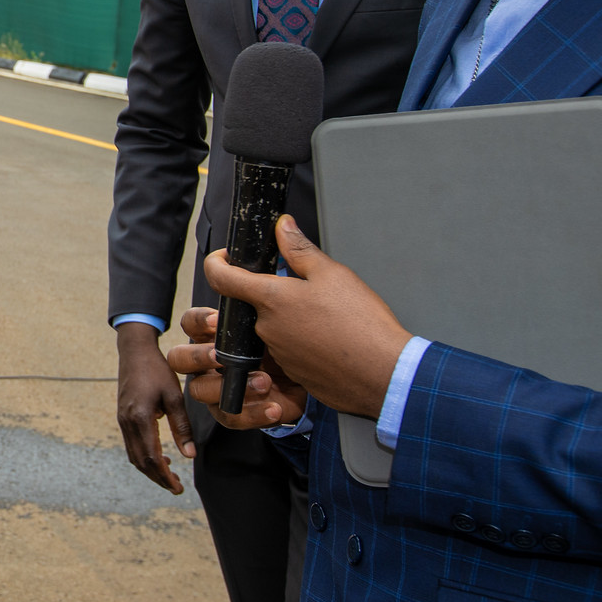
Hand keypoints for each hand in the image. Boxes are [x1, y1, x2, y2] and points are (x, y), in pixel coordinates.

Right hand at [114, 321, 194, 493]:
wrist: (134, 351)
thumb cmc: (156, 370)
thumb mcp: (175, 396)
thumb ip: (182, 427)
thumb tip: (189, 455)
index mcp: (140, 418)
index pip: (152, 458)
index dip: (165, 477)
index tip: (178, 488)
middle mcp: (127, 423)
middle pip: (140, 462)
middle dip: (158, 478)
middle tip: (176, 487)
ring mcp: (122, 420)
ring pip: (133, 455)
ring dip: (150, 469)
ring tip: (169, 475)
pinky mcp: (122, 417)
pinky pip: (131, 445)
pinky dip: (144, 456)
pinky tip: (159, 455)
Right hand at [167, 304, 308, 431]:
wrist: (314, 377)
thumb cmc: (288, 344)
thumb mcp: (276, 319)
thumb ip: (258, 299)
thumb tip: (239, 273)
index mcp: (214, 334)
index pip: (190, 323)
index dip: (198, 321)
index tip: (218, 321)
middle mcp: (207, 361)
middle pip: (178, 359)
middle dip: (197, 358)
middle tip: (222, 358)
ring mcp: (215, 389)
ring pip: (199, 391)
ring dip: (229, 387)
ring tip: (264, 382)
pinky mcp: (232, 413)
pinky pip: (230, 418)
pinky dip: (252, 414)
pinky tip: (274, 407)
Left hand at [201, 215, 411, 417]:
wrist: (384, 375)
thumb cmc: (361, 325)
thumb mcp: (332, 274)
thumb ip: (299, 249)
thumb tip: (282, 226)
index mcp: (270, 299)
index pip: (220, 277)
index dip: (217, 261)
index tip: (226, 256)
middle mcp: (265, 329)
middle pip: (254, 303)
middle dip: (274, 293)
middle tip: (307, 288)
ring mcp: (277, 354)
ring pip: (274, 327)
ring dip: (291, 318)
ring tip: (327, 316)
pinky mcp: (292, 373)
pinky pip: (289, 350)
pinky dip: (304, 341)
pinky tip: (331, 339)